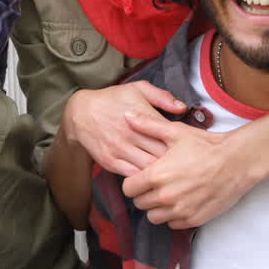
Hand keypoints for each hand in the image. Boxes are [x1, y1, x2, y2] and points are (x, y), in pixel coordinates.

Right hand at [62, 81, 185, 176]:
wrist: (80, 112)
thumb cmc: (112, 99)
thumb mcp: (137, 89)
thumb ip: (162, 96)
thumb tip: (182, 107)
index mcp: (142, 116)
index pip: (169, 135)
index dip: (182, 144)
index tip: (188, 147)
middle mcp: (131, 134)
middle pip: (161, 155)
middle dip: (175, 162)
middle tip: (184, 165)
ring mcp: (120, 149)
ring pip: (148, 168)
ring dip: (161, 173)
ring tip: (171, 174)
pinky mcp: (110, 161)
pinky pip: (132, 176)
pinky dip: (144, 179)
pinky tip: (152, 177)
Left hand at [120, 112, 252, 228]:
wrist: (237, 161)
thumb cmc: (206, 145)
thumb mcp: (176, 132)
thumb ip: (148, 125)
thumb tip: (127, 116)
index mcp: (157, 175)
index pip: (128, 189)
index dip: (133, 182)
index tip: (141, 177)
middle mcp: (166, 196)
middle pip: (140, 204)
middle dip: (144, 194)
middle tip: (156, 184)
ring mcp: (180, 210)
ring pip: (154, 217)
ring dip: (157, 207)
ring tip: (168, 193)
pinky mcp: (194, 219)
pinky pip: (173, 224)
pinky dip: (174, 216)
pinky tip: (181, 201)